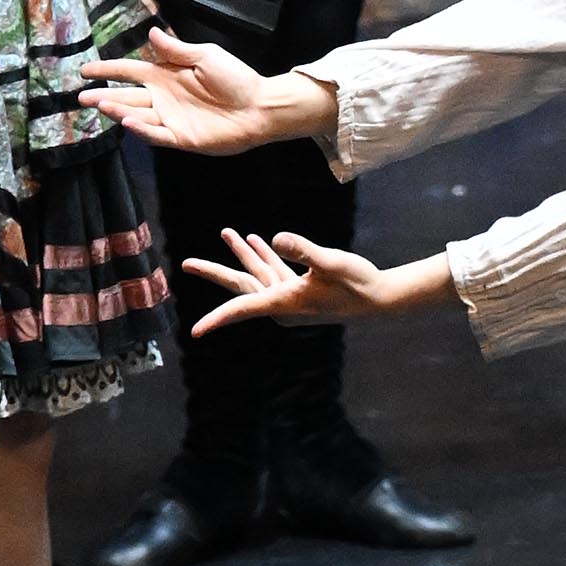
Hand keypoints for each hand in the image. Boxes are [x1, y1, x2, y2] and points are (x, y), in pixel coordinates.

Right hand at [82, 27, 334, 156]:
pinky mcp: (180, 137)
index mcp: (166, 75)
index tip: (85, 69)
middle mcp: (163, 98)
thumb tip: (150, 31)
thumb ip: (176, 49)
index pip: (130, 71)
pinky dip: (141, 128)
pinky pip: (155, 134)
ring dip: (117, 111)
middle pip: (126, 96)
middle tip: (81, 96)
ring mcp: (170, 118)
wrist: (260, 106)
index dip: (108, 70)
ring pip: (136, 115)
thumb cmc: (236, 78)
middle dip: (103, 95)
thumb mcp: (206, 56)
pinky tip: (127, 120)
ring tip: (100, 104)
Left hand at [182, 228, 450, 337]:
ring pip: (256, 274)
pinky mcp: (298, 289)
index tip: (195, 332)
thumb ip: (303, 250)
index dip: (217, 319)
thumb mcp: (330, 262)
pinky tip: (257, 240)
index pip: (241, 309)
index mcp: (283, 302)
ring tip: (227, 233)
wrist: (379, 298)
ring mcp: (289, 296)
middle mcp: (280, 303)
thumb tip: (274, 239)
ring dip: (242, 254)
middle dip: (214, 271)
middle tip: (186, 264)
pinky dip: (264, 256)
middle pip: (240, 286)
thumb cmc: (357, 282)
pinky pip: (273, 272)